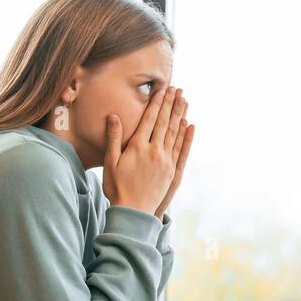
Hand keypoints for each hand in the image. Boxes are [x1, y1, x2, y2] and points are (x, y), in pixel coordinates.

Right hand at [102, 86, 183, 213]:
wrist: (133, 212)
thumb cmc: (117, 188)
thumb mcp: (110, 162)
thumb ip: (113, 138)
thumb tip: (113, 116)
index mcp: (137, 147)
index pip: (149, 119)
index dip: (156, 103)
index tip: (162, 89)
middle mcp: (154, 151)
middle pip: (164, 122)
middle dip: (170, 104)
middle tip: (176, 88)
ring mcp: (166, 161)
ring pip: (175, 133)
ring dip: (179, 115)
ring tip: (184, 100)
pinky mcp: (173, 172)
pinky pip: (182, 150)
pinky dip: (186, 136)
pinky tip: (189, 124)